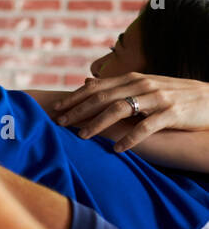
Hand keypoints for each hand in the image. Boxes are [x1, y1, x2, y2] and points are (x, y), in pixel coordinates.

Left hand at [54, 73, 208, 150]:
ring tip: (81, 136)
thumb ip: (115, 85)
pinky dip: (130, 138)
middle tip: (59, 123)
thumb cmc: (173, 94)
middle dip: (78, 110)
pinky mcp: (172, 113)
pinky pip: (147, 127)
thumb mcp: (144, 85)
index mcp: (133, 78)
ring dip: (98, 123)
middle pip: (102, 97)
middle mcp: (142, 85)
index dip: (74, 97)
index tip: (56, 109)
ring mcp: (157, 98)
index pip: (96, 87)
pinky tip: (118, 149)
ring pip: (119, 109)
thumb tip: (86, 81)